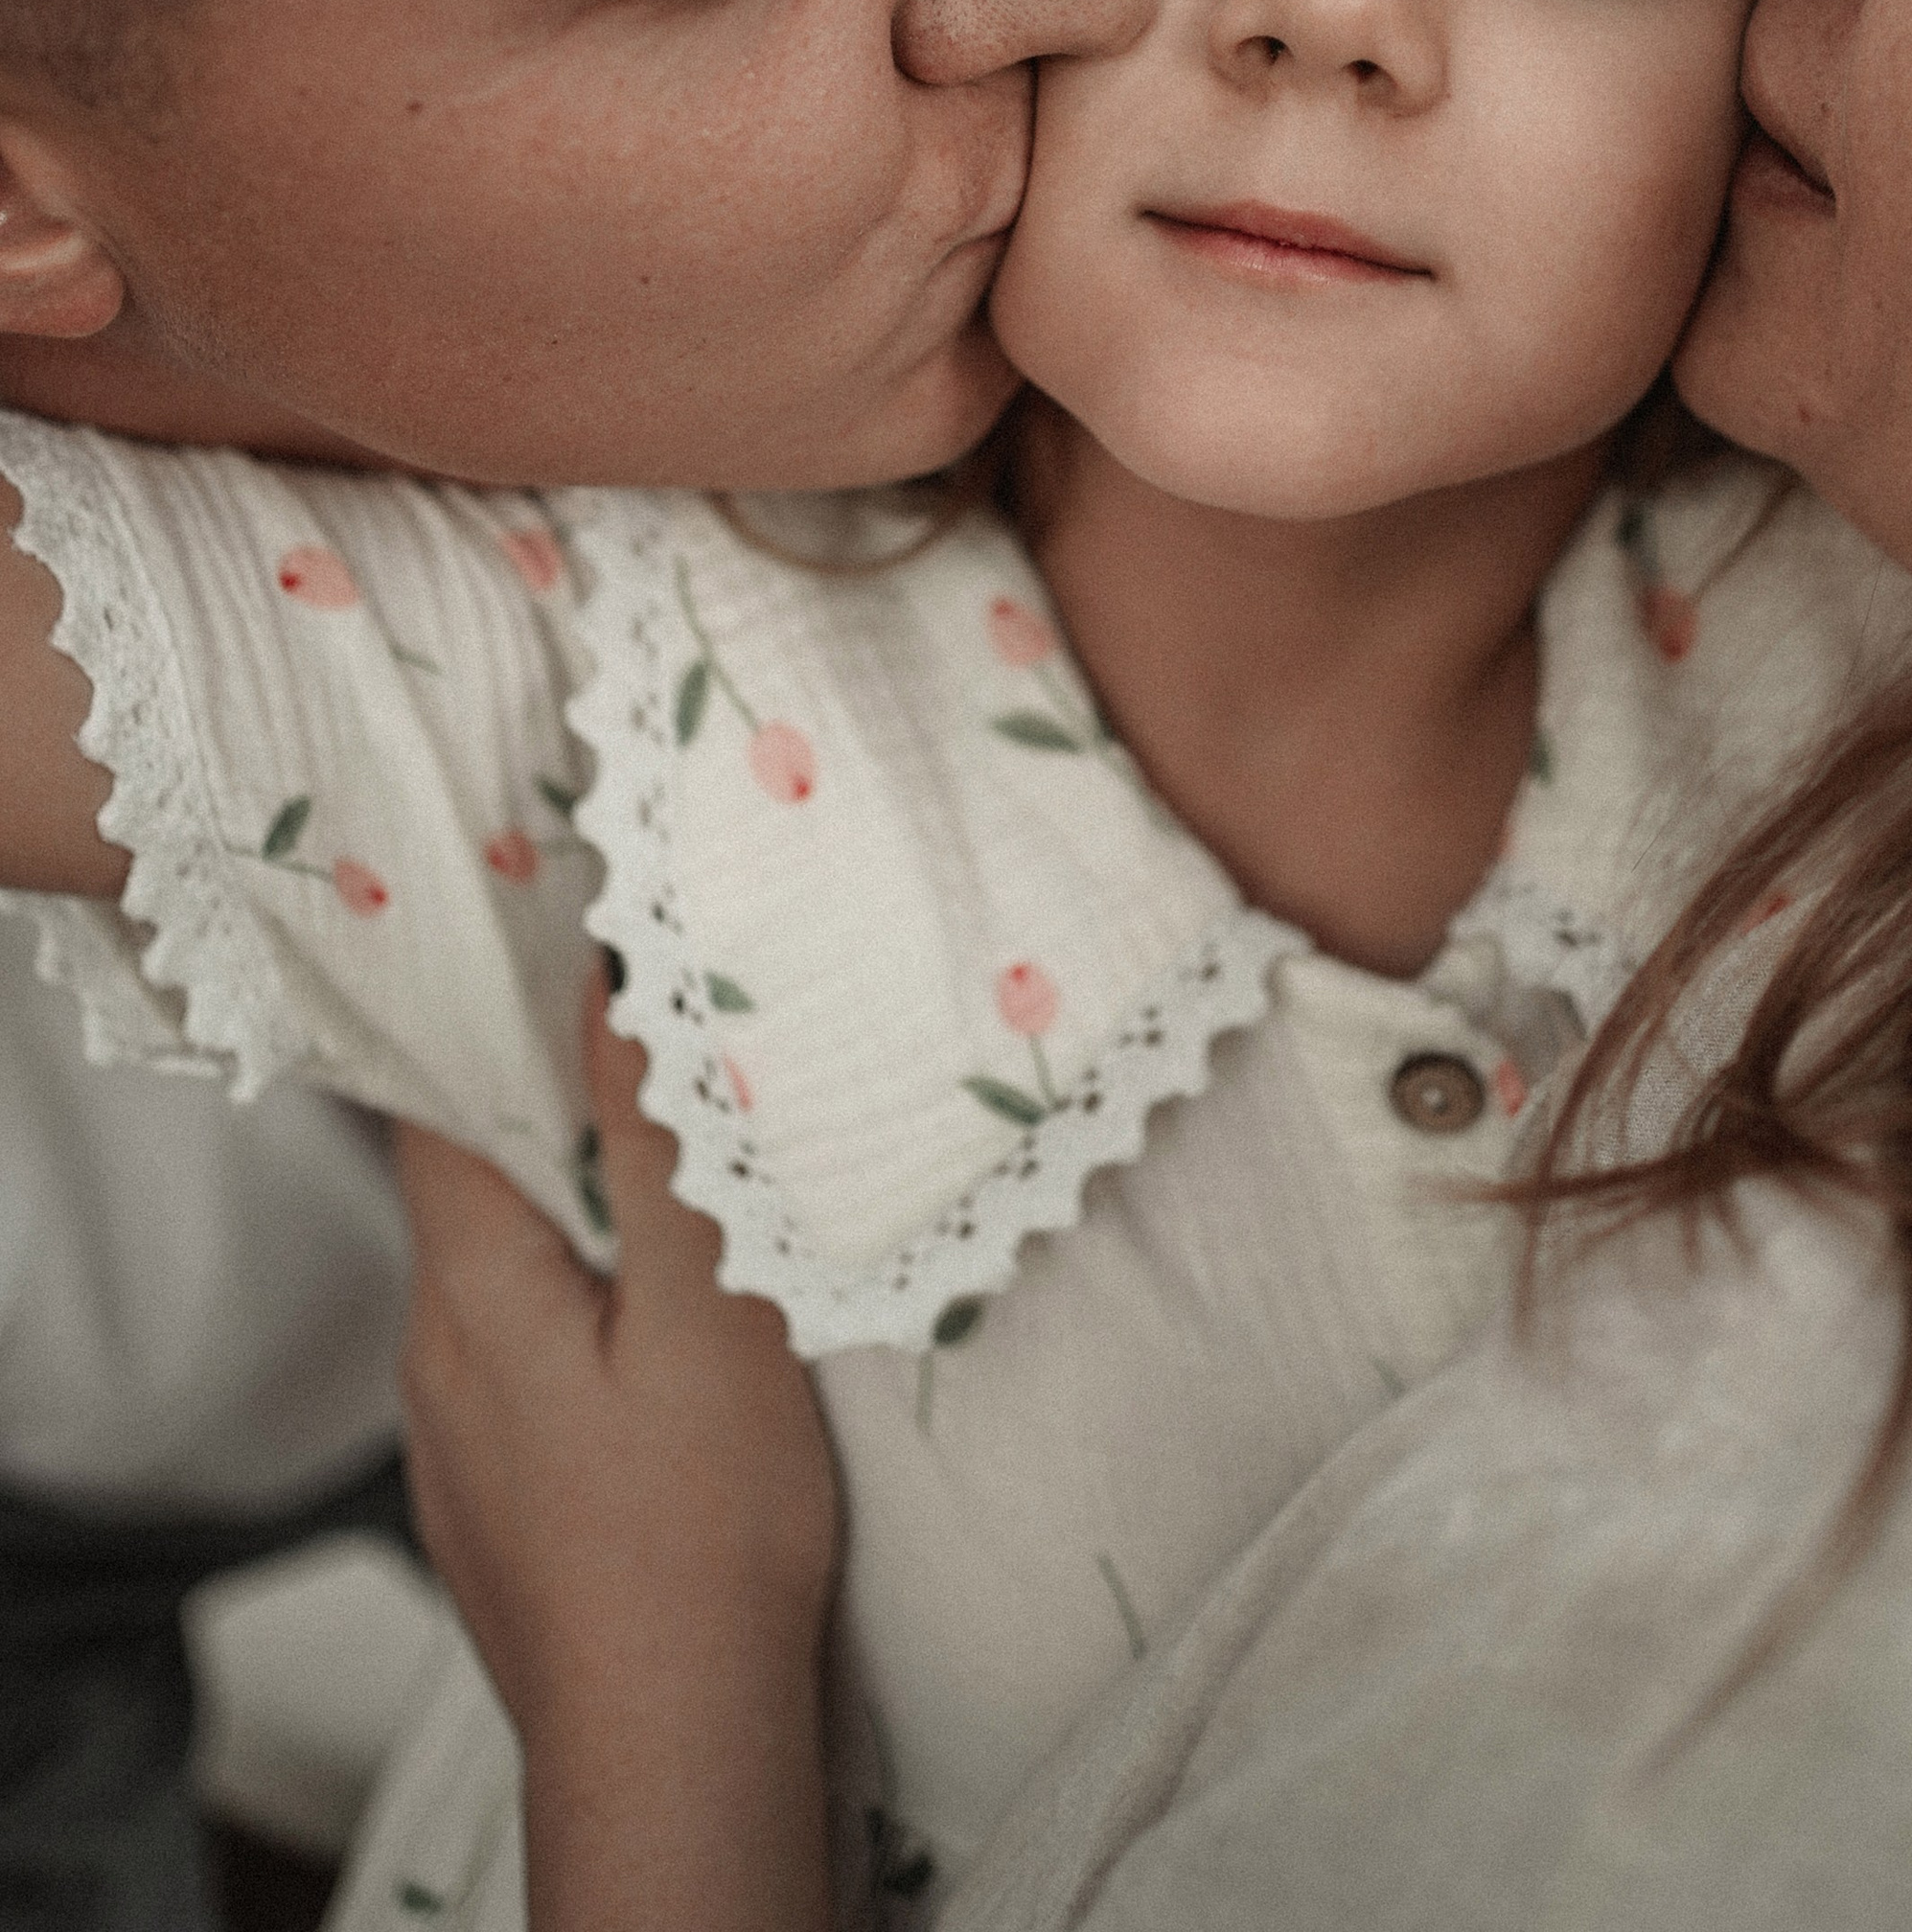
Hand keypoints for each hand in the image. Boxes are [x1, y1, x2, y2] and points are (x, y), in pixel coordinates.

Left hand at [392, 979, 835, 1931]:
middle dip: (557, 1104)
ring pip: (508, 1273)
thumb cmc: (699, 1533)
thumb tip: (608, 982)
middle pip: (475, 1179)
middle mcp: (434, 1354)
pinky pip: (530, 1357)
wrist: (673, 1751)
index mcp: (467, 1288)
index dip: (493, 1010)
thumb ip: (655, 1145)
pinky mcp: (503, 1499)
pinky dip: (587, 1308)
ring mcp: (460, 1439)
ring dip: (580, 1214)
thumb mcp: (705, 1310)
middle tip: (665, 1039)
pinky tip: (670, 1326)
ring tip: (685, 1173)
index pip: (438, 1100)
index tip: (574, 933)